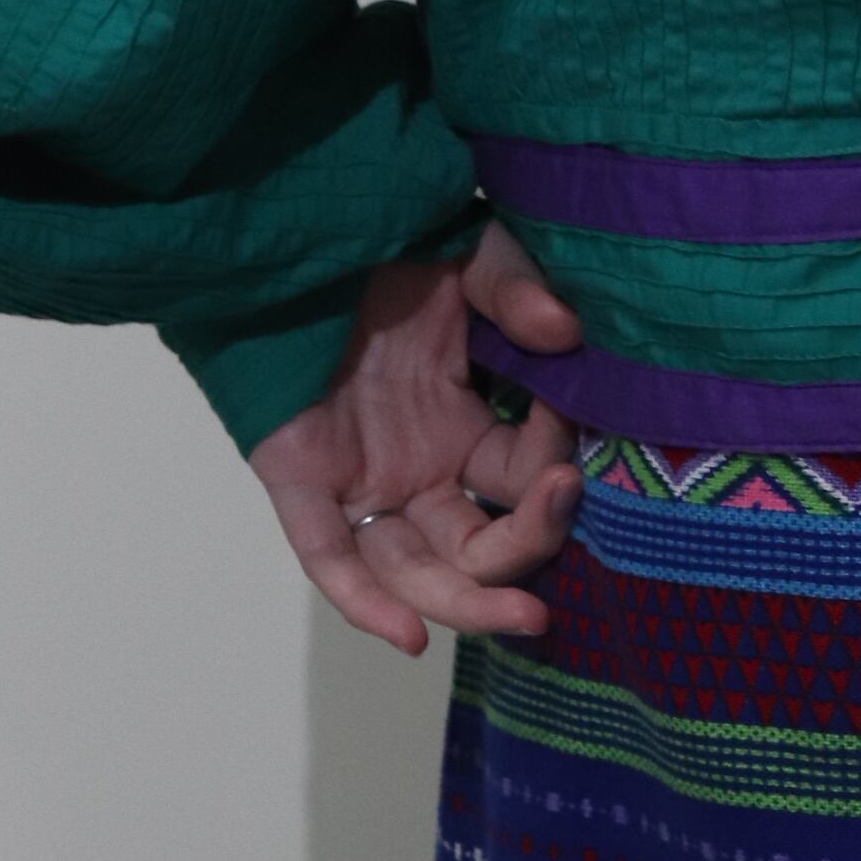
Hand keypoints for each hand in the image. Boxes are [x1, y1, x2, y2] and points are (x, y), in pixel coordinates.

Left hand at [249, 222, 585, 657]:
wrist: (290, 223)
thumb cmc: (382, 243)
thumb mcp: (468, 257)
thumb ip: (516, 287)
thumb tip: (562, 329)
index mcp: (460, 426)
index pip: (522, 475)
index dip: (552, 458)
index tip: (571, 406)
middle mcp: (415, 467)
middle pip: (477, 548)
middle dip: (530, 545)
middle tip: (563, 500)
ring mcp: (358, 479)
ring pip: (413, 570)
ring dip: (470, 599)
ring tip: (526, 614)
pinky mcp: (298, 475)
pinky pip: (327, 554)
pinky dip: (364, 601)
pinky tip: (408, 636)